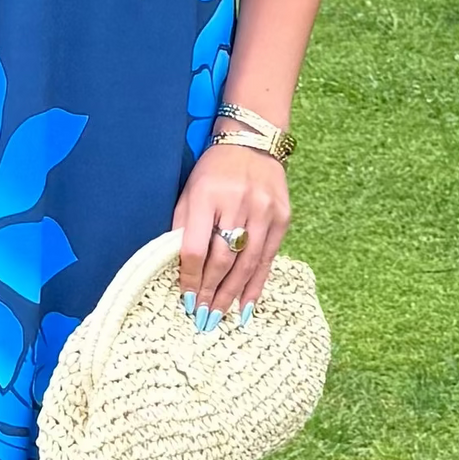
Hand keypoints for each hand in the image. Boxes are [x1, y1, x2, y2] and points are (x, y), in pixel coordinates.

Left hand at [173, 140, 288, 322]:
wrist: (252, 141)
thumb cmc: (213, 170)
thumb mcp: (189, 191)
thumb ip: (183, 226)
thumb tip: (177, 268)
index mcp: (207, 196)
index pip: (196, 247)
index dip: (189, 277)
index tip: (185, 300)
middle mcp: (237, 204)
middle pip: (222, 259)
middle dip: (210, 292)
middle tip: (201, 318)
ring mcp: (264, 211)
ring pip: (246, 263)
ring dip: (231, 295)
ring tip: (219, 317)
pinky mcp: (282, 217)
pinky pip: (267, 258)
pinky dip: (256, 284)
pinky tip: (246, 305)